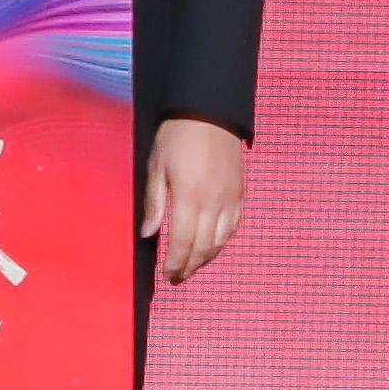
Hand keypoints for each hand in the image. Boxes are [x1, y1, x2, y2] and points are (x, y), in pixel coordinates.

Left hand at [144, 117, 246, 282]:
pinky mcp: (240, 193)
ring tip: (193, 266)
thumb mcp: (156, 166)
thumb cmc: (176, 137)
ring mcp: (230, 199)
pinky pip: (235, 226)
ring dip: (207, 258)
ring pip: (222, 241)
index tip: (167, 274)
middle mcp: (213, 203)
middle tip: (178, 277)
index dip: (175, 262)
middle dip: (190, 266)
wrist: (210, 112)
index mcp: (189, 198)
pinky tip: (213, 245)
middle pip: (204, 248)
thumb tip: (148, 234)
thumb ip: (154, 203)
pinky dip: (224, 241)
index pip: (183, 242)